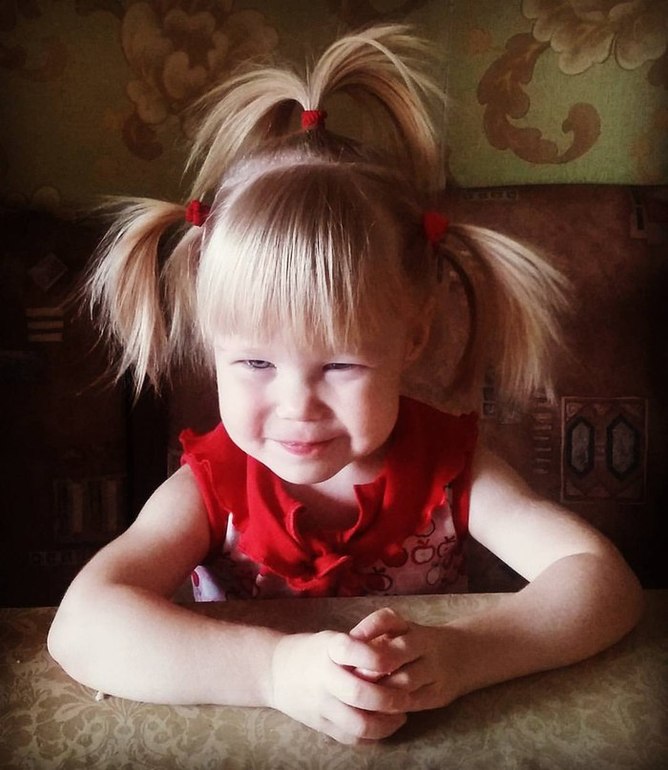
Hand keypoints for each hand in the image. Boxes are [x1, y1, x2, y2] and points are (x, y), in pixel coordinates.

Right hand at [270, 630, 407, 743]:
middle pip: (360, 693)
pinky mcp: (320, 726)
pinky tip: (385, 726)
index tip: (394, 661)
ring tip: (400, 715)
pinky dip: (373, 736)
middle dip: (391, 698)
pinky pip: (351, 737)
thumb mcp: (333, 639)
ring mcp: (320, 705)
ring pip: (359, 723)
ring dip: (386, 723)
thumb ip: (359, 648)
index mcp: (328, 649)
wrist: (275, 672)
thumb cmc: (314, 651)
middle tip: (408, 696)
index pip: (353, 650)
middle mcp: (323, 677)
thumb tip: (395, 659)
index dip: (377, 656)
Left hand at [349, 608, 458, 711]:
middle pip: (394, 653)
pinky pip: (414, 702)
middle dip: (369, 669)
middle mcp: (424, 643)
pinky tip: (378, 712)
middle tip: (350, 679)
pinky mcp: (439, 694)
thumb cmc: (416, 643)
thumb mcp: (398, 630)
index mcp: (408, 625)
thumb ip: (373, 635)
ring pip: (404, 682)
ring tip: (359, 700)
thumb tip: (344, 647)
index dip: (365, 632)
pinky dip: (394, 709)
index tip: (349, 644)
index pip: (385, 620)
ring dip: (379, 692)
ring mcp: (434, 669)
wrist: (462, 654)